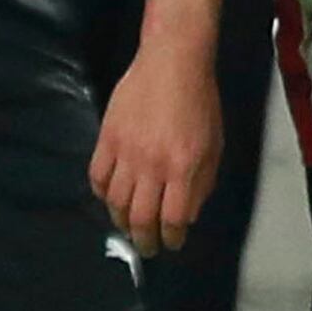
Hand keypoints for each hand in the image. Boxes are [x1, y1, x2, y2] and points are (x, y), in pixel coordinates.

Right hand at [89, 37, 220, 257]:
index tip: (171, 243)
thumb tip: (188, 214)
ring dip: (120, 221)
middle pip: (141, 218)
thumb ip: (201, 183)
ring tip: (127, 226)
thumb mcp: (214, 146)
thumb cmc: (200, 103)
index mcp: (184, 167)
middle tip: (146, 247)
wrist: (172, 63)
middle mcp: (153, 165)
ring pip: (115, 202)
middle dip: (144, 240)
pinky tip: (110, 197)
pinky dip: (102, 193)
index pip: (174, 219)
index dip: (172, 238)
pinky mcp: (107, 137)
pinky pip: (97, 176)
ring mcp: (126, 151)